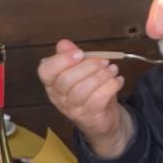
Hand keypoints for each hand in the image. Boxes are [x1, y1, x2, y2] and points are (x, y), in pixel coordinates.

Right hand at [37, 39, 132, 156]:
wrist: (103, 120)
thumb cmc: (90, 91)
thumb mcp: (81, 71)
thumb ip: (72, 56)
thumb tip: (63, 43)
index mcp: (52, 83)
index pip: (45, 71)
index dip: (61, 60)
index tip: (80, 53)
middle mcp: (58, 97)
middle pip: (65, 80)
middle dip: (88, 66)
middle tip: (104, 61)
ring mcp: (72, 109)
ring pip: (82, 89)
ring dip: (101, 76)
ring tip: (113, 70)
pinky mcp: (88, 116)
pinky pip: (98, 99)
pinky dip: (111, 86)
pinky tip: (118, 81)